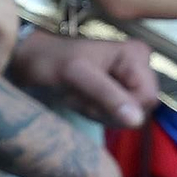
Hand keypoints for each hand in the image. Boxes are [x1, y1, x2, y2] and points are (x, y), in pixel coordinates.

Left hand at [9, 27, 157, 129]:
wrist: (30, 58)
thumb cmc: (50, 60)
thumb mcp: (77, 76)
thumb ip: (107, 96)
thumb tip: (136, 121)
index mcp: (136, 55)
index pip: (147, 98)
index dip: (121, 107)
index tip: (90, 97)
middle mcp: (138, 65)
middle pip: (139, 108)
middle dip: (107, 110)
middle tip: (80, 96)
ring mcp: (127, 78)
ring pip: (126, 114)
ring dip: (98, 111)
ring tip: (76, 95)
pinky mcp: (116, 89)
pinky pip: (114, 113)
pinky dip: (94, 111)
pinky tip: (78, 98)